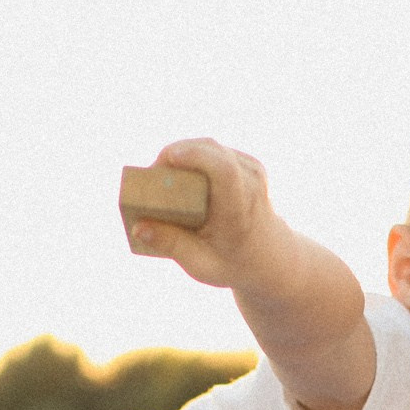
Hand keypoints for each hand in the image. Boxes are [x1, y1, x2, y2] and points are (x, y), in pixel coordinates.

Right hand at [127, 139, 299, 294]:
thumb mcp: (201, 264)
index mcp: (240, 209)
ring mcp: (253, 168)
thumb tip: (138, 228)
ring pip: (208, 145)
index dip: (194, 156)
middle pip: (210, 150)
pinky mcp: (247, 162)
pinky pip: (212, 149)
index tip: (167, 159)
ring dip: (180, 154)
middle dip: (173, 155)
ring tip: (159, 177)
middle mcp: (251, 183)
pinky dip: (191, 157)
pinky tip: (177, 175)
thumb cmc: (233, 263)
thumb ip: (171, 245)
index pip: (223, 170)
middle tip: (148, 178)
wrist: (271, 257)